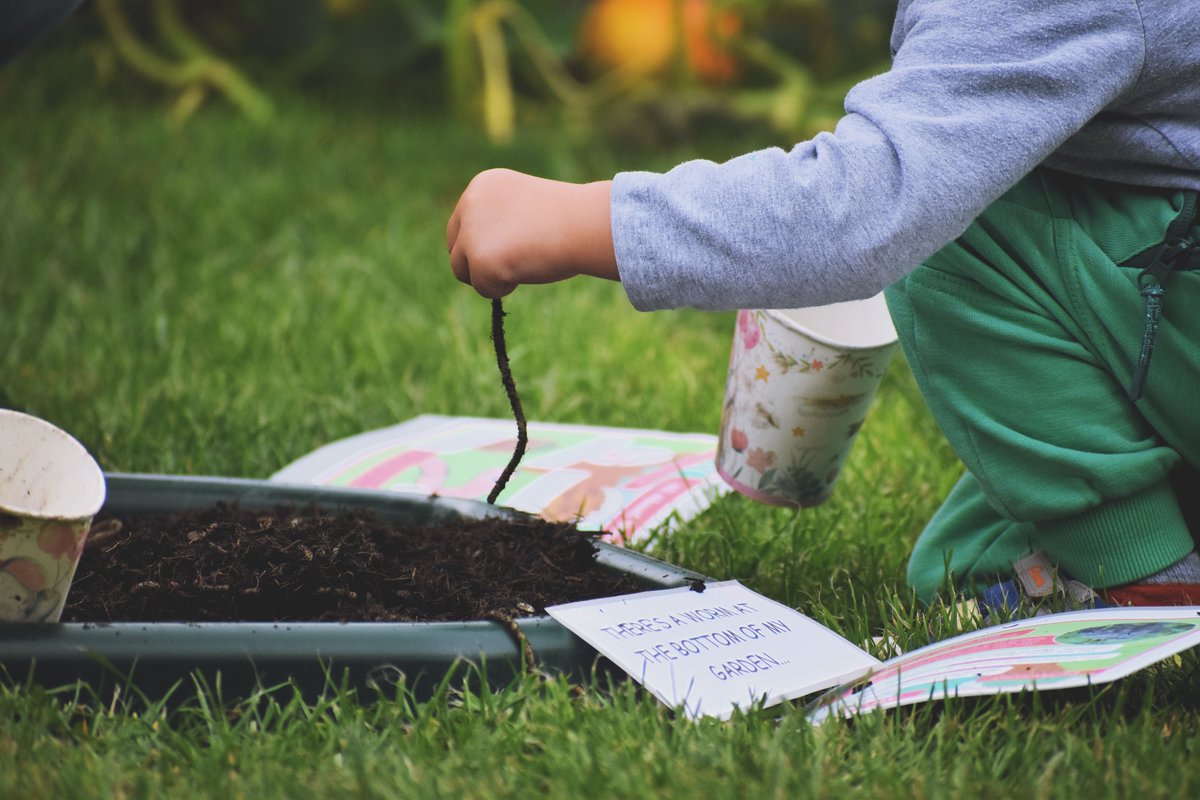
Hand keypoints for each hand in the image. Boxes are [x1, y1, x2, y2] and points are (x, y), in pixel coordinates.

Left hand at [446, 169, 617, 297]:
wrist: (583, 224)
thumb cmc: (568, 219)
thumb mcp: (525, 209)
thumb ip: (501, 222)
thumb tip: (484, 254)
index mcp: (483, 186)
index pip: (462, 223)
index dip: (482, 243)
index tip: (506, 250)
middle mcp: (470, 203)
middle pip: (455, 246)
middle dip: (477, 262)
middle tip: (510, 265)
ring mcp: (472, 231)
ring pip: (461, 269)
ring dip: (487, 276)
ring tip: (522, 266)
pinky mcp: (479, 258)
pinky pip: (482, 288)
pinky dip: (503, 289)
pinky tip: (527, 270)